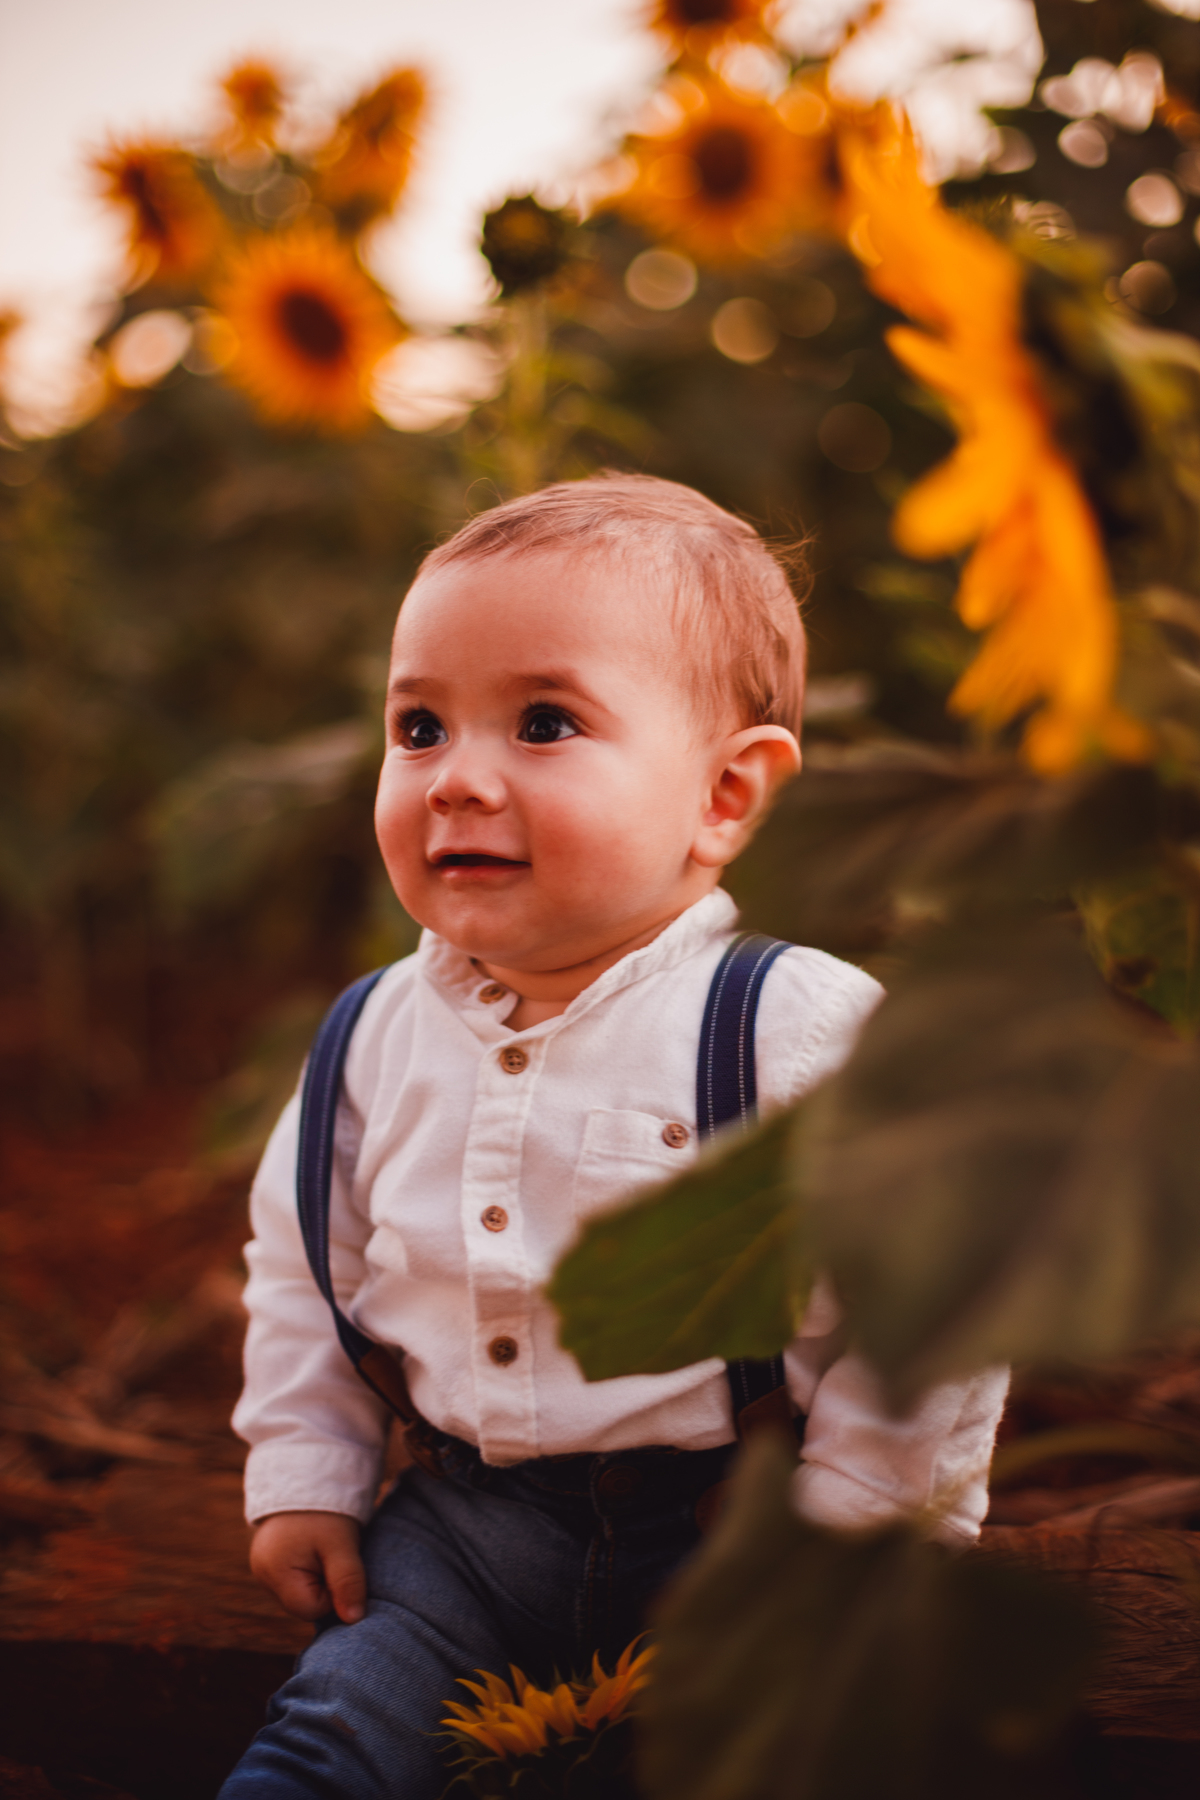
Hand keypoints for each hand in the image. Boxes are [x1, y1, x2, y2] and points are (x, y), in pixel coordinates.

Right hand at [250, 1509, 366, 1623]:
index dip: (333, 1593)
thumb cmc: (325, 1511)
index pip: (311, 1609)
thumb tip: (354, 1619)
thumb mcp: (341, 1545)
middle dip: (324, 1585)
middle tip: (332, 1554)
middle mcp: (262, 1574)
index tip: (339, 1563)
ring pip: (299, 1591)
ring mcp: (262, 1566)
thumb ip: (347, 1583)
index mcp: (275, 1573)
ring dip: (317, 1576)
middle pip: (303, 1603)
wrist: (308, 1472)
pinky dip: (308, 1568)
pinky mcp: (268, 1559)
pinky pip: (293, 1578)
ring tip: (322, 1547)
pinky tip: (313, 1547)